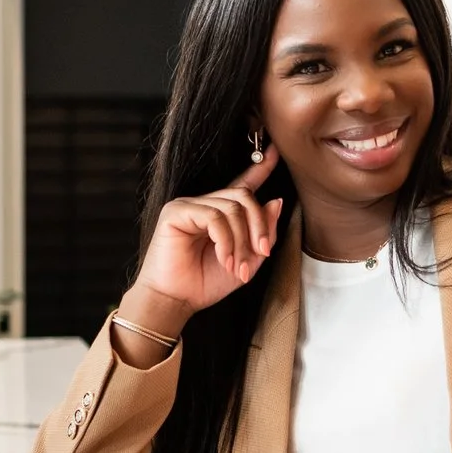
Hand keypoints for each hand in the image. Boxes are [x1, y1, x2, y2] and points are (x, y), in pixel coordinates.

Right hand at [126, 152, 283, 330]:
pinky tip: (223, 258)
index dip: (260, 167)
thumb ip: (263, 233)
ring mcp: (189, 205)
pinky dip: (225, 239)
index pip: (243, 184)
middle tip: (261, 253)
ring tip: (236, 266)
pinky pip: (213, 216)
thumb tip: (275, 201)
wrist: (176, 301)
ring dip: (241, 241)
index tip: (274, 151)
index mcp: (221, 214)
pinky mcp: (176, 212)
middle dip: (259, 226)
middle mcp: (205, 204)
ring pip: (232, 208)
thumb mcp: (247, 260)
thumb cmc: (206, 283)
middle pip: (244, 197)